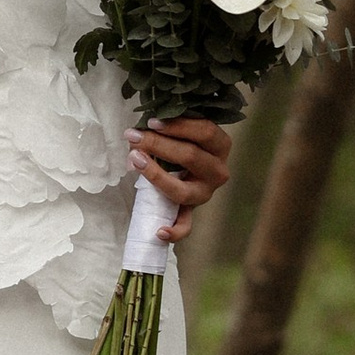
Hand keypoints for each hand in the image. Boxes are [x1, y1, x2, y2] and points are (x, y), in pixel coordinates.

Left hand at [128, 114, 233, 245]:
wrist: (185, 170)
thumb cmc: (181, 144)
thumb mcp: (179, 133)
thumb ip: (164, 130)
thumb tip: (134, 137)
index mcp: (219, 147)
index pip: (206, 132)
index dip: (179, 126)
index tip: (152, 122)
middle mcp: (217, 172)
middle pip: (191, 157)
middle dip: (159, 145)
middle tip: (135, 137)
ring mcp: (205, 194)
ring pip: (183, 191)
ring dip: (156, 176)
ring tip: (135, 161)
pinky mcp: (191, 212)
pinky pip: (185, 226)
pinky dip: (174, 231)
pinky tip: (159, 231)